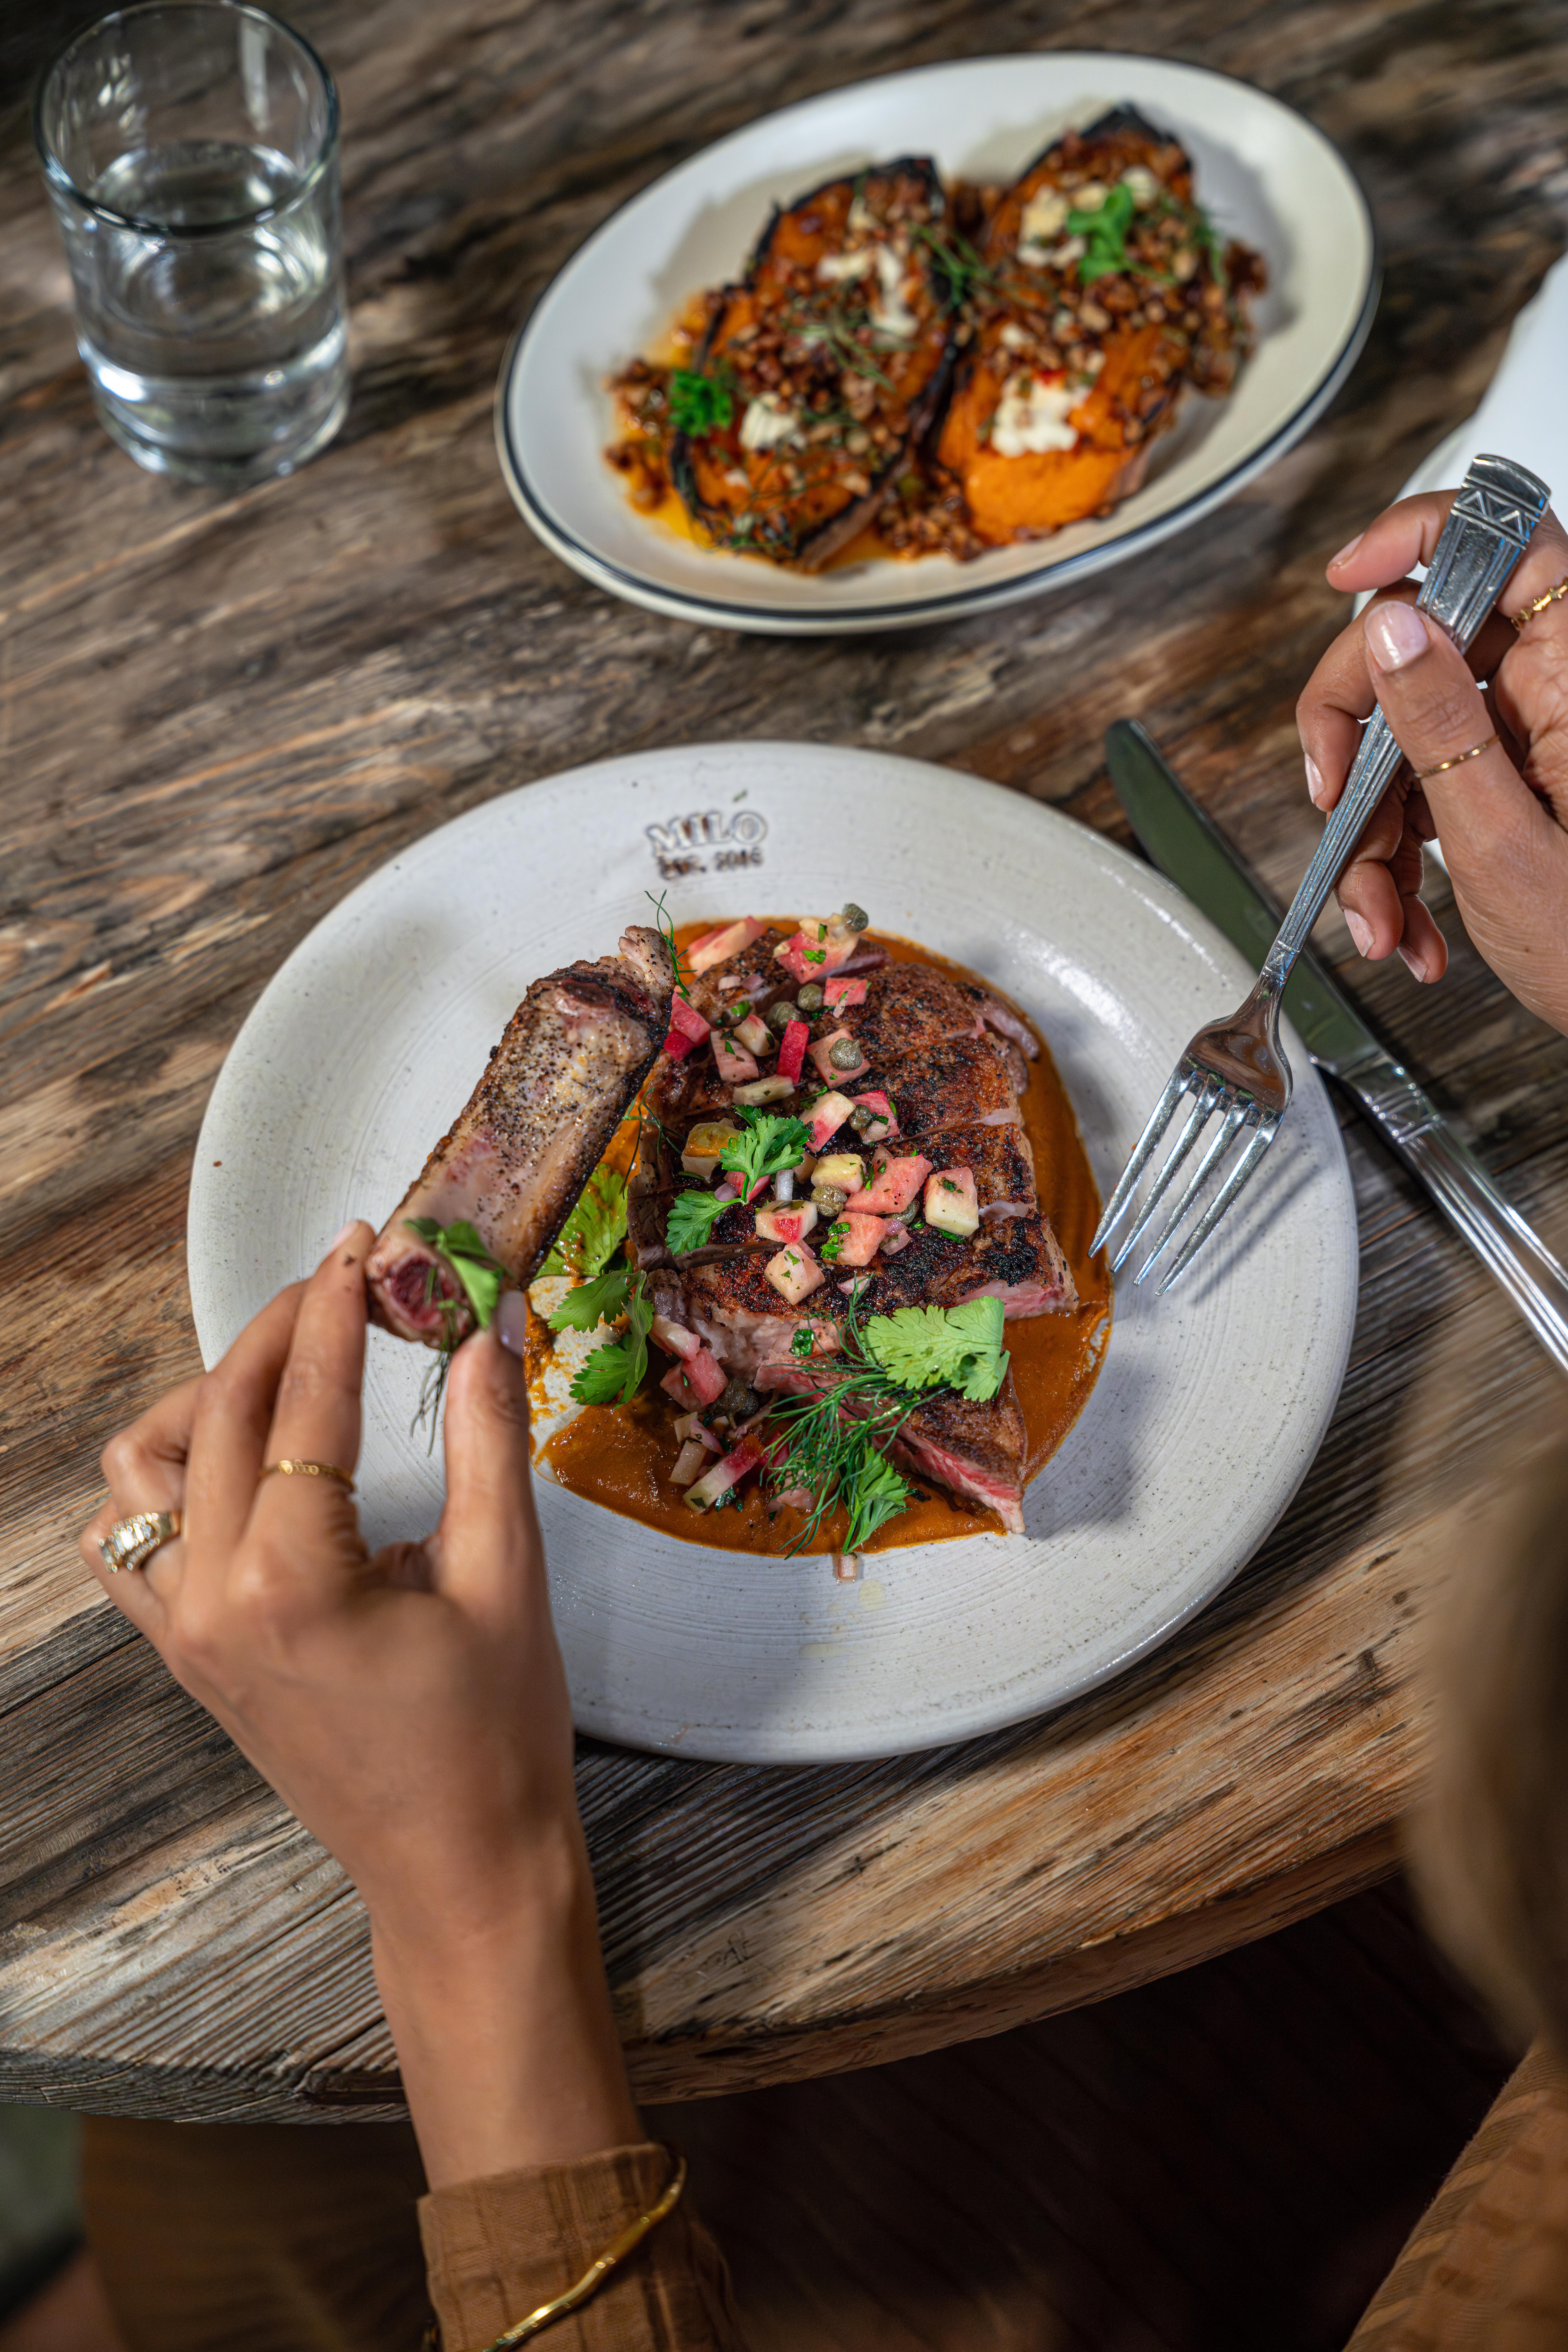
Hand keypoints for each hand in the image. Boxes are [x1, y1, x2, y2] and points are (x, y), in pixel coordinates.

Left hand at [81, 1224, 639, 2185]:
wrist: (460, 1866)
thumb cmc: (495, 1736)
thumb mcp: (505, 1574)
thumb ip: (487, 1438)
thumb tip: (487, 1324)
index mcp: (292, 1583)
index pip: (303, 1403)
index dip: (337, 1310)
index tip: (363, 1248)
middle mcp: (214, 1604)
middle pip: (218, 1416)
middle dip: (280, 1331)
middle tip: (341, 1284)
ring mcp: (186, 1635)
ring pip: (143, 1474)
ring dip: (204, 1403)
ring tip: (283, 1375)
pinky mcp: (188, 1656)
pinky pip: (131, 1547)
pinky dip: (169, 1485)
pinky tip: (237, 1466)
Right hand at [1296, 494, 1567, 1034]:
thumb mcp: (1504, 841)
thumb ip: (1442, 725)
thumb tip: (1391, 629)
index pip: (1508, 538)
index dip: (1422, 533)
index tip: (1350, 575)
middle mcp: (1555, 692)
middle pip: (1422, 644)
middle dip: (1355, 727)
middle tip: (1331, 794)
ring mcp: (1528, 740)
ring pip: (1409, 734)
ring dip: (1371, 828)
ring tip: (1382, 911)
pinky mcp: (1506, 784)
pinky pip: (1427, 791)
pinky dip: (1399, 859)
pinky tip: (1406, 919)